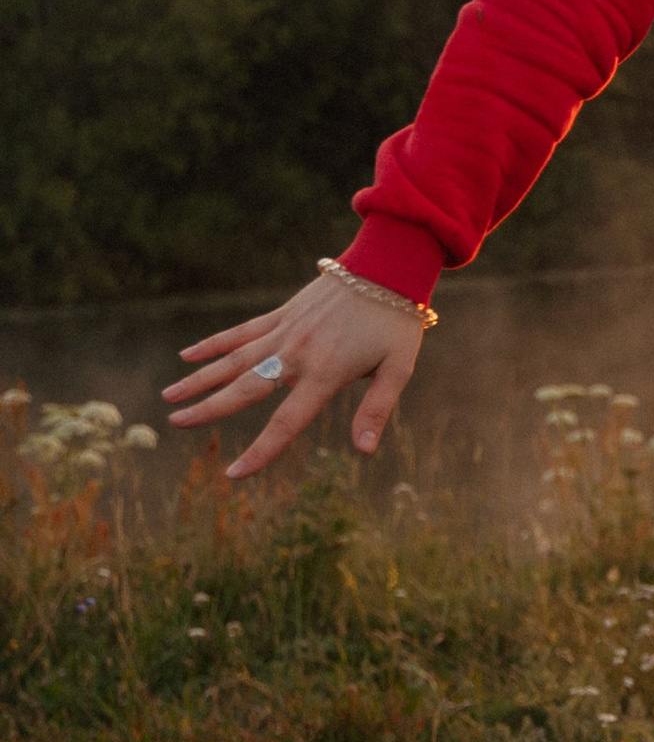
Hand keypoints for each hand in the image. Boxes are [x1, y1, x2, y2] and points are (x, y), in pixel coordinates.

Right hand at [163, 273, 427, 482]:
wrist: (388, 266)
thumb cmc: (396, 322)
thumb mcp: (397, 369)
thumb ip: (376, 410)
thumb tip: (363, 451)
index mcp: (325, 374)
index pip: (285, 423)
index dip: (261, 451)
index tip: (234, 474)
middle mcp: (297, 354)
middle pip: (245, 388)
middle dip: (208, 409)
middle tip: (175, 423)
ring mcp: (285, 331)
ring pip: (233, 359)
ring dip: (200, 378)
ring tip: (169, 397)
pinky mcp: (283, 313)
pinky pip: (242, 331)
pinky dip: (215, 343)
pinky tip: (188, 354)